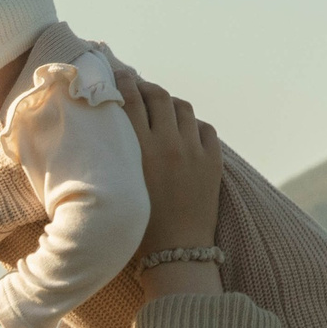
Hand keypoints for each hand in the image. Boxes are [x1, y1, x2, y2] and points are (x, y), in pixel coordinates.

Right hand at [121, 79, 221, 256]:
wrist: (176, 253)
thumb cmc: (138, 226)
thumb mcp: (121, 184)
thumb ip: (118, 154)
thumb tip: (113, 126)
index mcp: (141, 150)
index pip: (131, 101)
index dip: (124, 82)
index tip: (118, 74)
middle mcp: (169, 144)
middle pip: (159, 97)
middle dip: (147, 88)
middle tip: (140, 89)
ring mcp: (194, 152)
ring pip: (183, 109)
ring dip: (171, 105)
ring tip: (164, 109)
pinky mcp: (213, 163)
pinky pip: (205, 129)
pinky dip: (194, 126)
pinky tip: (186, 132)